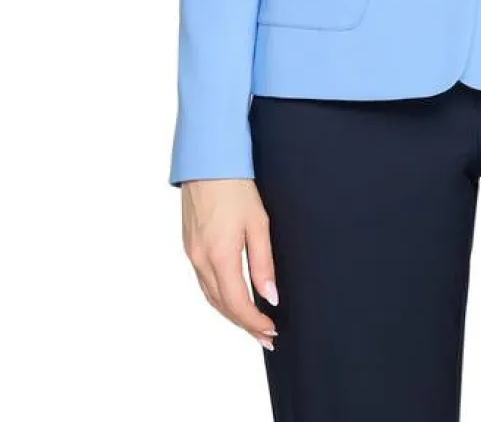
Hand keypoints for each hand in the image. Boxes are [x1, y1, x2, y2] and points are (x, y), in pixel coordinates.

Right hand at [181, 178, 278, 348]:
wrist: (207, 162)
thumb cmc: (236, 187)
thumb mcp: (258, 223)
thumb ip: (263, 263)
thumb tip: (269, 296)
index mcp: (219, 256)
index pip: (237, 303)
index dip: (254, 323)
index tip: (271, 331)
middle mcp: (200, 260)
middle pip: (222, 305)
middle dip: (244, 325)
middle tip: (266, 337)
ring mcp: (191, 254)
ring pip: (210, 296)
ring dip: (231, 314)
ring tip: (252, 324)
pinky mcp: (189, 246)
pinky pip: (203, 282)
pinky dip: (219, 297)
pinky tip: (232, 299)